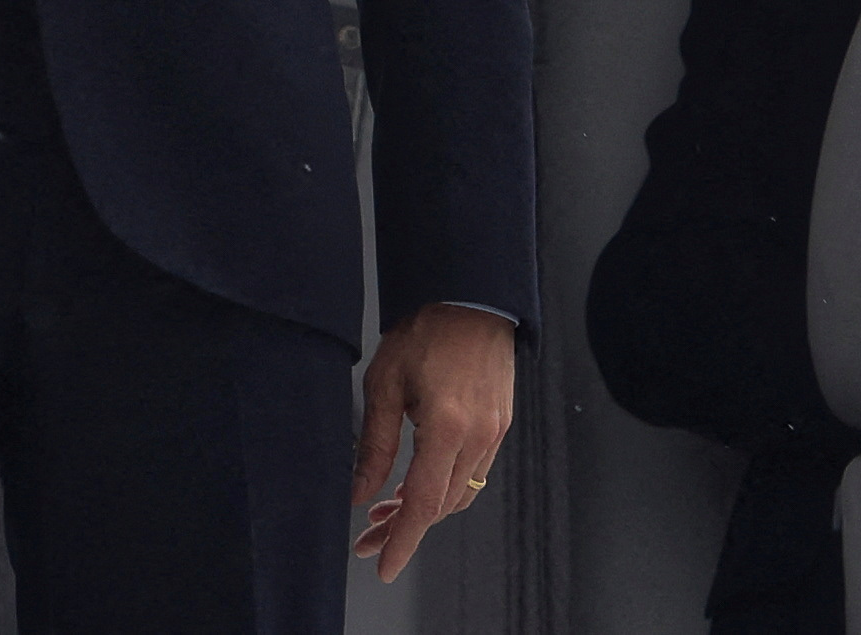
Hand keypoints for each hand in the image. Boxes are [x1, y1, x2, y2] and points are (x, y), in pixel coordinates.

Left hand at [349, 303, 513, 581]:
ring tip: (386, 511)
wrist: (472, 295)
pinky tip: (418, 482)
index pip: (422, 502)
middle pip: (441, 506)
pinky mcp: (500, 424)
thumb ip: (374, 444)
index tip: (384, 564)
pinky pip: (473, 473)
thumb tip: (360, 490)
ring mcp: (495, 432)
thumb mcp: (385, 383)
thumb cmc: (428, 329)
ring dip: (424, 509)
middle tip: (369, 536)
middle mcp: (478, 436)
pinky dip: (445, 487)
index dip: (402, 539)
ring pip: (459, 494)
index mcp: (448, 426)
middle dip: (404, 527)